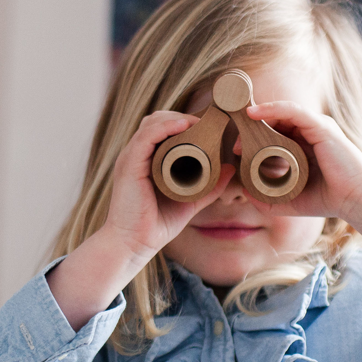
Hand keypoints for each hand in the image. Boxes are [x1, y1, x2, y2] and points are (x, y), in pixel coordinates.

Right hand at [101, 111, 234, 263]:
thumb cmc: (156, 225)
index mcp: (146, 160)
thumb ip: (210, 187)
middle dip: (183, 117)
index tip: (209, 124)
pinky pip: (146, 137)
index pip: (163, 128)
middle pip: (158, 120)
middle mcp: (136, 155)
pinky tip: (184, 126)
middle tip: (208, 123)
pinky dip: (165, 127)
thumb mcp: (190, 200)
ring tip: (199, 123)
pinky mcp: (130, 165)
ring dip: (177, 118)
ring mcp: (131, 158)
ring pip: (153, 123)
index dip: (184, 122)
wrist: (133, 244)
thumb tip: (231, 169)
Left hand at [242, 101, 361, 255]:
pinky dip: (272, 109)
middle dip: (254, 127)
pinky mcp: (322, 127)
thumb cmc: (329, 200)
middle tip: (236, 141)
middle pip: (278, 120)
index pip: (279, 132)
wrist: (357, 201)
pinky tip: (254, 113)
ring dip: (260, 117)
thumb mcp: (291, 200)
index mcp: (307, 145)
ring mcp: (318, 127)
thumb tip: (245, 193)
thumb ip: (269, 199)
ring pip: (283, 112)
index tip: (238, 148)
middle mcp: (313, 133)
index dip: (256, 136)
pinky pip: (293, 110)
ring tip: (241, 124)